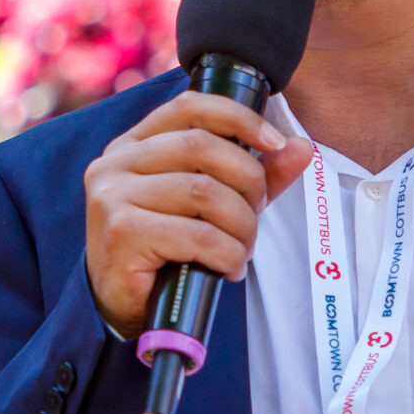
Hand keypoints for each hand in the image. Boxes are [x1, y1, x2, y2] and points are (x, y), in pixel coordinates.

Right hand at [84, 92, 314, 338]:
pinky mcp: (121, 232)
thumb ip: (251, 173)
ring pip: (204, 192)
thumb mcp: (209, 205)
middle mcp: (116, 162)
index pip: (189, 106)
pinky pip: (197, 235)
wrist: (124, 307)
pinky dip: (227, 253)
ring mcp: (113, 195)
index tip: (275, 142)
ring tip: (242, 247)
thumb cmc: (165, 251)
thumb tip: (300, 148)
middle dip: (248, 180)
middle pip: (203, 147)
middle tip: (256, 212)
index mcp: (133, 145)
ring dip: (241, 225)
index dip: (238, 118)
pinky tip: (228, 267)